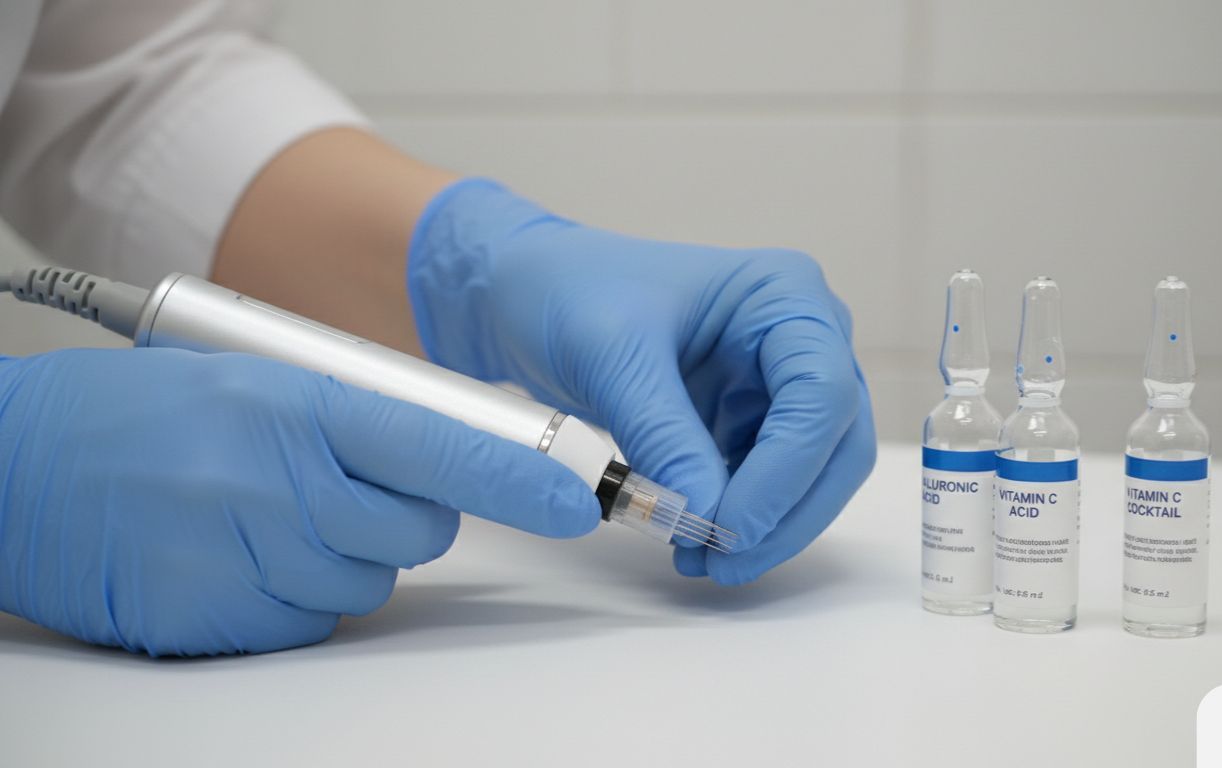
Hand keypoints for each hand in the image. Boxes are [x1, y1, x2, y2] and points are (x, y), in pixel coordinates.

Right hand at [0, 348, 597, 654]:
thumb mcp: (249, 381)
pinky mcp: (215, 622)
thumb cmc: (134, 416)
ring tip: (253, 516)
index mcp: (293, 404)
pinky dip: (287, 599)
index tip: (573, 501)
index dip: (517, 479)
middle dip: (399, 518)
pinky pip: (306, 624)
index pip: (439, 445)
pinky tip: (228, 557)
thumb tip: (440, 462)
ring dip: (335, 559)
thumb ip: (349, 421)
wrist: (16, 468)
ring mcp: (243, 557)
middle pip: (417, 532)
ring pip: (365, 584)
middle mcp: (276, 482)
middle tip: (329, 488)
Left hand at [408, 179, 875, 584]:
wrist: (528, 292)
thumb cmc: (570, 291)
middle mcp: (798, 337)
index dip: (788, 470)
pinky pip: (765, 483)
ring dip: (765, 526)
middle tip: (728, 560)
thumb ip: (663, 434)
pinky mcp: (747, 419)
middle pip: (836, 443)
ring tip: (700, 558)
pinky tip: (692, 542)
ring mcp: (775, 381)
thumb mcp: (612, 356)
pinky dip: (737, 519)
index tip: (732, 524)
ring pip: (810, 475)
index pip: (820, 394)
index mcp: (784, 295)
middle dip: (787, 511)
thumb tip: (707, 512)